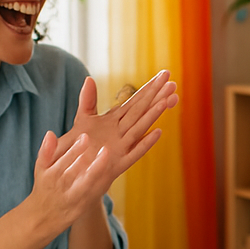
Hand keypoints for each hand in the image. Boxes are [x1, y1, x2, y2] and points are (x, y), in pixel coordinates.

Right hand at [27, 130, 113, 242]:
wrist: (44, 216)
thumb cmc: (44, 187)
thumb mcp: (41, 170)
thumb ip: (46, 151)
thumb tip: (50, 133)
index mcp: (51, 175)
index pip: (64, 160)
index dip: (75, 148)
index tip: (85, 136)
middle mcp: (62, 186)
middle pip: (75, 170)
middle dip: (89, 160)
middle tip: (102, 145)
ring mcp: (73, 196)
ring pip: (86, 182)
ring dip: (97, 170)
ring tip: (107, 156)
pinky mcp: (83, 205)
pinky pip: (94, 194)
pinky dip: (103, 184)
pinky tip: (112, 173)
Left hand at [53, 71, 177, 190]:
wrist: (76, 173)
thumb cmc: (80, 146)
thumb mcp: (83, 119)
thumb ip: (88, 99)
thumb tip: (90, 78)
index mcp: (116, 120)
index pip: (135, 100)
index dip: (149, 88)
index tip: (164, 75)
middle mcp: (123, 131)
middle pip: (142, 110)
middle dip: (157, 96)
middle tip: (173, 83)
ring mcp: (122, 146)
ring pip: (141, 127)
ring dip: (154, 114)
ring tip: (168, 101)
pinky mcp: (117, 163)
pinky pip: (133, 152)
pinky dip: (145, 143)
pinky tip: (158, 133)